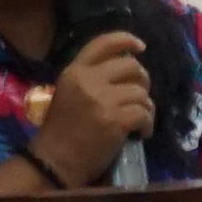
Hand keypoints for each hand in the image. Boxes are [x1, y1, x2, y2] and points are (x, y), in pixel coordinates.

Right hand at [32, 28, 153, 185]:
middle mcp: (88, 80)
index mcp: (74, 71)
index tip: (141, 47)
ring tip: (139, 120)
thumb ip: (91, 78)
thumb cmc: (61, 131)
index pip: (103, 43)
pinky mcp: (115, 120)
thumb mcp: (69, 93)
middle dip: (142, 80)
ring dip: (146, 107)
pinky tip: (141, 133)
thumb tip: (127, 68)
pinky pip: (145, 113)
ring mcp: (102, 100)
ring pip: (141, 92)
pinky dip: (147, 124)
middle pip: (131, 66)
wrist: (54, 161)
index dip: (126, 40)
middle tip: (139, 96)